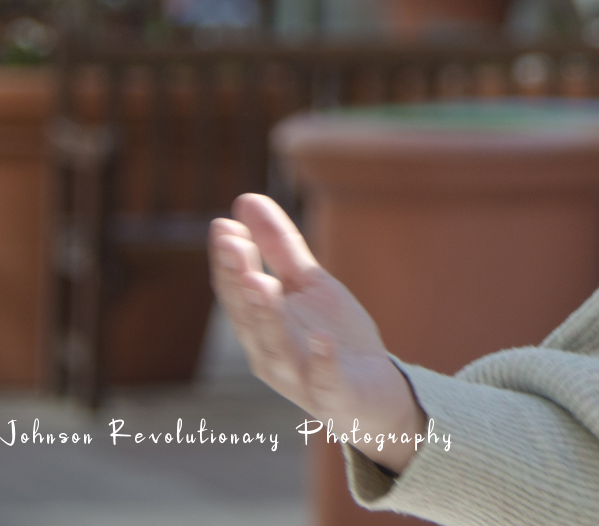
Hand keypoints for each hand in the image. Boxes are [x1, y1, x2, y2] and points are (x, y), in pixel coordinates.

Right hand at [209, 193, 428, 473]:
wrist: (375, 394)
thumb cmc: (333, 339)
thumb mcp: (308, 285)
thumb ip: (278, 247)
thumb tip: (244, 201)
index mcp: (261, 327)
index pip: (237, 292)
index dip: (228, 262)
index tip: (222, 225)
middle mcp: (270, 355)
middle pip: (249, 319)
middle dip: (239, 283)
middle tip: (232, 246)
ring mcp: (300, 379)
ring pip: (276, 350)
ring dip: (267, 318)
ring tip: (262, 282)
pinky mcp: (334, 397)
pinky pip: (325, 382)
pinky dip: (322, 362)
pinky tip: (322, 337)